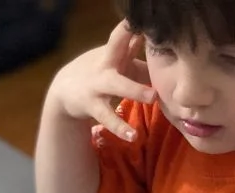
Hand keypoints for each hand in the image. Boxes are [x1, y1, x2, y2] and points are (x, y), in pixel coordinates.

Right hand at [46, 21, 154, 141]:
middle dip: (129, 37)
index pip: (123, 30)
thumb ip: (141, 55)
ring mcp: (97, 84)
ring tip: (152, 97)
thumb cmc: (102, 73)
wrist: (65, 91)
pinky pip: (108, 118)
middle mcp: (104, 62)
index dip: (133, 22)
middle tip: (153, 35)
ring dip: (134, 90)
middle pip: (117, 46)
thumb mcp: (118, 61)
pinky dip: (121, 128)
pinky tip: (133, 136)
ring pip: (116, 86)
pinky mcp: (93, 105)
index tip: (148, 15)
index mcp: (112, 50)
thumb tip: (169, 51)